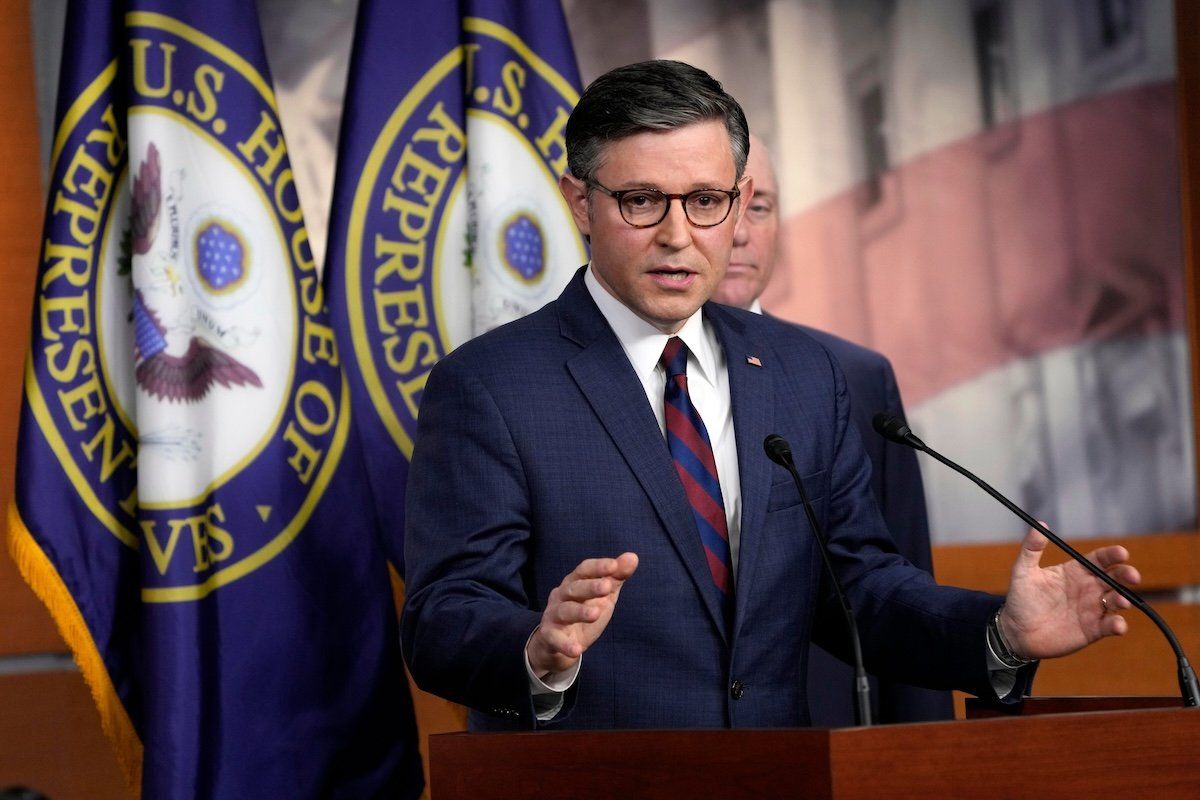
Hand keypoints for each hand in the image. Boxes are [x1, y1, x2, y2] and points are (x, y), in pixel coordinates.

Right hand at [526, 553, 638, 676]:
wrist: (559, 645)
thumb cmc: (584, 612)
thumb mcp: (603, 595)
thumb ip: (616, 577)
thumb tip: (633, 556)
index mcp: (574, 583)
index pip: (583, 570)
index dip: (598, 567)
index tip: (614, 566)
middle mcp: (561, 596)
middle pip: (573, 588)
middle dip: (589, 587)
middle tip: (607, 587)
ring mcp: (553, 616)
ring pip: (564, 611)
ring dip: (579, 612)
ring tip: (595, 614)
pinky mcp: (549, 636)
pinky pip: (555, 639)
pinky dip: (565, 644)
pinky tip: (577, 649)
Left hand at [999, 527, 1140, 659]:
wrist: (1017, 632)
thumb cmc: (1020, 599)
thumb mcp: (1022, 572)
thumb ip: (1031, 550)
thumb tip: (1038, 526)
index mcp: (1075, 572)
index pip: (1099, 560)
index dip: (1112, 555)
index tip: (1122, 553)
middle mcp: (1088, 588)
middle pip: (1114, 578)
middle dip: (1126, 575)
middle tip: (1132, 576)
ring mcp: (1092, 609)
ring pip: (1117, 601)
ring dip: (1123, 599)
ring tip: (1120, 600)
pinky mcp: (1093, 630)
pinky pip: (1110, 626)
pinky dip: (1117, 625)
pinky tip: (1117, 624)